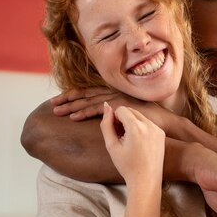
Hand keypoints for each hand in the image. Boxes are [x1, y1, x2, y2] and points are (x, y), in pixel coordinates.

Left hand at [51, 88, 183, 136]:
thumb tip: (105, 121)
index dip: (73, 97)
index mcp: (113, 94)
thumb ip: (115, 115)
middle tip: (51, 105)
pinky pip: (98, 109)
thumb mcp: (128, 117)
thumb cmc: (148, 122)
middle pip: (84, 94)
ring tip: (57, 112)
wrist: (165, 123)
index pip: (89, 93)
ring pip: (88, 101)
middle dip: (66, 99)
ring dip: (71, 106)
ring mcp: (116, 98)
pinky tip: (73, 117)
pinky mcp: (119, 106)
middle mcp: (113, 93)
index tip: (59, 102)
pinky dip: (84, 113)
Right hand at [100, 103, 164, 186]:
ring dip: (131, 123)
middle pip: (131, 110)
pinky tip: (138, 144)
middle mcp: (149, 125)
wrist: (146, 180)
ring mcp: (157, 129)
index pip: (121, 109)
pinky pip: (147, 123)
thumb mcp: (111, 146)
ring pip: (139, 116)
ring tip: (128, 141)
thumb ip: (106, 124)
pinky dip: (140, 128)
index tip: (114, 133)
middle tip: (120, 137)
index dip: (114, 119)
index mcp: (136, 127)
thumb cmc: (127, 166)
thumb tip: (106, 106)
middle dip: (123, 119)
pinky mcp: (161, 134)